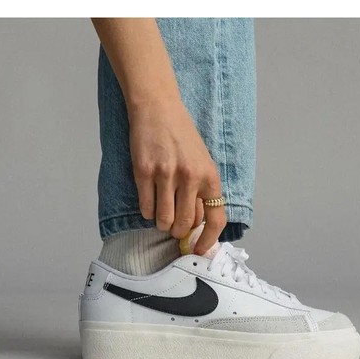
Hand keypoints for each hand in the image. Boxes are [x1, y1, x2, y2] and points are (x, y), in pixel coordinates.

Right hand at [128, 97, 226, 253]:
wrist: (158, 108)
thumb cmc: (182, 136)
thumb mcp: (202, 162)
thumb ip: (202, 191)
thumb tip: (197, 226)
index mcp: (209, 176)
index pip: (215, 219)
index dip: (208, 240)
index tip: (199, 250)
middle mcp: (190, 177)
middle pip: (186, 224)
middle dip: (179, 232)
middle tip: (174, 227)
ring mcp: (166, 175)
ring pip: (164, 220)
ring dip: (162, 224)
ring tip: (161, 214)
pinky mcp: (144, 172)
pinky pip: (146, 207)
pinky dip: (147, 212)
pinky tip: (150, 202)